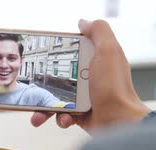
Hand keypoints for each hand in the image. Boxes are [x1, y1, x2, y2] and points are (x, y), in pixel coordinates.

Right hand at [31, 19, 149, 131]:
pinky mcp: (81, 115)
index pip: (71, 52)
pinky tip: (65, 119)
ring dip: (45, 107)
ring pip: (56, 99)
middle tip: (35, 90)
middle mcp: (89, 78)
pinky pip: (63, 115)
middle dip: (44, 85)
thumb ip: (99, 31)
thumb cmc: (115, 88)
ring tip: (38, 115)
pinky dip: (61, 119)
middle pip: (58, 77)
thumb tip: (83, 22)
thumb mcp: (109, 51)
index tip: (42, 57)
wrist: (120, 122)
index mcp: (95, 60)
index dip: (56, 53)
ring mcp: (84, 98)